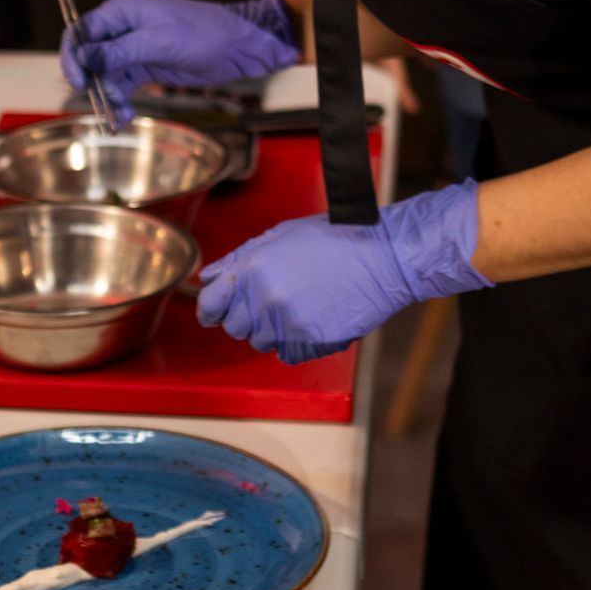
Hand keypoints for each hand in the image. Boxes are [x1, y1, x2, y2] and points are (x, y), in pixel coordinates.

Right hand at [59, 0, 297, 110]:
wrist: (237, 45)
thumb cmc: (201, 34)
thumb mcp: (158, 43)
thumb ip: (118, 51)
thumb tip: (82, 57)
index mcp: (121, 10)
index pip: (82, 32)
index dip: (73, 57)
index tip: (78, 84)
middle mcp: (122, 26)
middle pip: (89, 55)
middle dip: (90, 81)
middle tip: (99, 104)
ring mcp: (133, 47)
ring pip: (105, 74)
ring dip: (107, 95)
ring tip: (118, 116)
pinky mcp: (146, 65)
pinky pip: (122, 84)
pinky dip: (120, 100)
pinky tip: (125, 116)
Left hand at [196, 181, 491, 363]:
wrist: (382, 256)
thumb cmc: (335, 237)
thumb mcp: (279, 235)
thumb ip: (239, 258)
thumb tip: (208, 277)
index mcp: (254, 267)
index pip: (210, 303)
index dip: (211, 309)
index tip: (214, 312)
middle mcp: (266, 298)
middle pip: (234, 328)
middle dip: (245, 318)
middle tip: (267, 302)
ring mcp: (288, 322)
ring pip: (260, 343)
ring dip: (270, 330)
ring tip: (295, 306)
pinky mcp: (311, 341)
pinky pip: (286, 354)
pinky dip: (294, 343)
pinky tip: (310, 319)